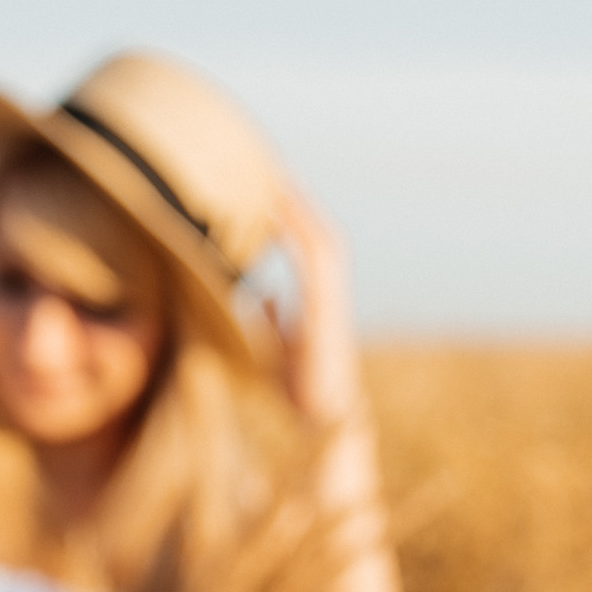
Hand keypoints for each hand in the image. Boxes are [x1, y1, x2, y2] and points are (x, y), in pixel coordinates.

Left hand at [263, 183, 365, 431]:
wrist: (319, 422)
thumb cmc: (296, 392)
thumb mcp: (271, 348)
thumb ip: (268, 319)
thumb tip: (260, 292)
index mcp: (318, 302)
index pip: (309, 247)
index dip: (293, 217)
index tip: (269, 190)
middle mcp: (328, 297)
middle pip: (320, 237)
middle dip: (299, 204)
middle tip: (273, 170)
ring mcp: (331, 303)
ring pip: (323, 244)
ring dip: (301, 212)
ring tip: (276, 181)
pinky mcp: (327, 311)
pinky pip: (316, 261)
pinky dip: (298, 233)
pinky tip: (276, 211)